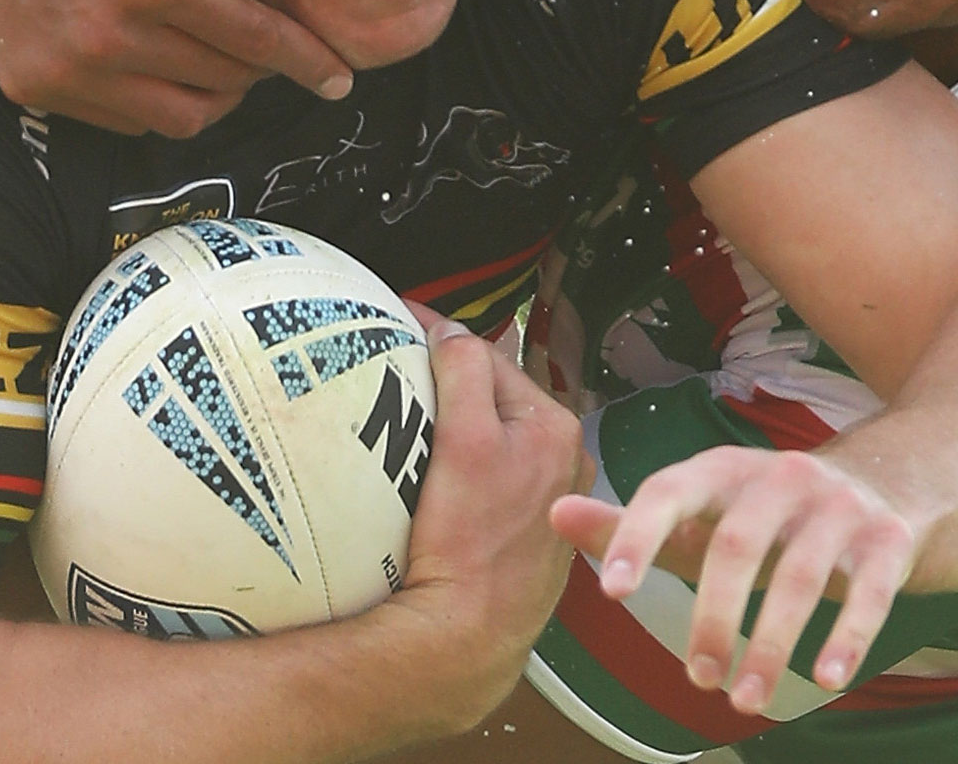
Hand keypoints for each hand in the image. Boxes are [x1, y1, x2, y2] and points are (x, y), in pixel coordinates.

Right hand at [0, 0, 352, 135]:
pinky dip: (157, 99)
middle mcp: (104, 38)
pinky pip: (125, 120)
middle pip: (224, 81)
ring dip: (214, 92)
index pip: (255, 42)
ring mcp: (64, 69)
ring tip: (220, 54)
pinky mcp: (33, 84)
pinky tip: (158, 56)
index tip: (340, 79)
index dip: (307, 62)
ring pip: (180, 116)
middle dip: (261, 67)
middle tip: (266, 40)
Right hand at [392, 323, 584, 728]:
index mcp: (557, 428)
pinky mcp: (518, 534)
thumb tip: (449, 330)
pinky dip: (458, 465)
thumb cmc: (471, 542)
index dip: (441, 336)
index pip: (489, 358)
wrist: (467, 636)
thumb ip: (464, 373)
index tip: (400, 321)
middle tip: (395, 365)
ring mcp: (542, 502)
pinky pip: (485, 480)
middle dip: (449, 379)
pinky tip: (429, 473)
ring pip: (489, 438)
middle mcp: (562, 462)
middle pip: (491, 398)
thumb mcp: (467, 441)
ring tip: (405, 413)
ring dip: (454, 421)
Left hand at [550, 446, 915, 710]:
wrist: (890, 483)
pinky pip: (869, 591)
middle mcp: (781, 477)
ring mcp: (838, 507)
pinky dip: (847, 636)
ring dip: (771, 644)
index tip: (611, 592)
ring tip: (746, 699)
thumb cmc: (770, 514)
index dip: (638, 535)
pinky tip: (828, 678)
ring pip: (800, 575)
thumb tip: (554, 516)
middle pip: (737, 545)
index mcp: (724, 469)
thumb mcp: (703, 514)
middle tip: (696, 678)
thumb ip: (630, 524)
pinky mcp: (887, 540)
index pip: (670, 490)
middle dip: (713, 617)